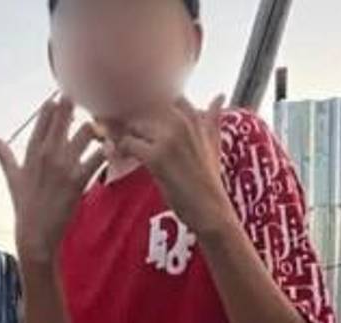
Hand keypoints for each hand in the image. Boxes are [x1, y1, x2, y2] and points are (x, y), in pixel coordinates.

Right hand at [0, 95, 106, 262]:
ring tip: (102, 130)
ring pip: (86, 132)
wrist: (35, 234)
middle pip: (63, 118)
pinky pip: (98, 158)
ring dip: (96, 129)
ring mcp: (63, 166)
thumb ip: (3, 154)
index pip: (43, 120)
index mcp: (32, 152)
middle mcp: (47, 154)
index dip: (52, 106)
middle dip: (72, 106)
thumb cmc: (24, 206)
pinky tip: (112, 149)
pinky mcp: (78, 180)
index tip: (59, 96)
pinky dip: (107, 152)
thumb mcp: (12, 177)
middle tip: (81, 101)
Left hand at [112, 94, 232, 236]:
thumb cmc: (209, 179)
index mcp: (193, 118)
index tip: (141, 120)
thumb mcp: (214, 144)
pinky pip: (128, 144)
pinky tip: (123, 158)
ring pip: (134, 126)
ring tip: (122, 148)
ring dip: (124, 136)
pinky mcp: (156, 157)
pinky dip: (121, 150)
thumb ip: (213, 119)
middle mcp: (181, 123)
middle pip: (144, 110)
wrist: (210, 208)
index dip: (148, 105)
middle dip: (131, 122)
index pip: (165, 96)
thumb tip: (219, 96)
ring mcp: (169, 139)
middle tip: (121, 132)